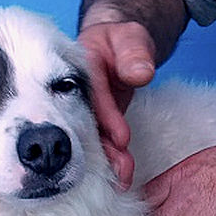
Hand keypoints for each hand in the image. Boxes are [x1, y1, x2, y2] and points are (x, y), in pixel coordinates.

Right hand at [78, 21, 156, 189]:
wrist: (117, 50)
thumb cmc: (122, 41)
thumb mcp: (131, 37)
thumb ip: (135, 52)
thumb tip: (140, 73)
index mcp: (77, 70)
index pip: (92, 94)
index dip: (106, 116)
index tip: (122, 137)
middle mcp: (74, 96)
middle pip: (86, 123)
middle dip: (104, 148)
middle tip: (121, 168)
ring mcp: (83, 112)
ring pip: (93, 137)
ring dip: (108, 158)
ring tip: (123, 177)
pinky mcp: (94, 124)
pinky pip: (101, 141)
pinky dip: (111, 158)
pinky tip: (120, 176)